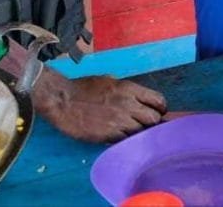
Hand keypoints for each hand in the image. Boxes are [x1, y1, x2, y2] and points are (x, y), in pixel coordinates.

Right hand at [32, 69, 166, 142]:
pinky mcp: (109, 134)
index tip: (157, 113)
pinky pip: (126, 140)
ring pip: (142, 132)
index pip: (158, 100)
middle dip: (152, 123)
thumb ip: (126, 92)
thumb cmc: (83, 88)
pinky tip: (118, 136)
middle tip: (144, 125)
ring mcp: (119, 120)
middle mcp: (128, 104)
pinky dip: (125, 140)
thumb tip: (138, 100)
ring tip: (128, 131)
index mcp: (129, 89)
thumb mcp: (110, 81)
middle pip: (154, 119)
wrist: (62, 100)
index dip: (160, 109)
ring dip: (138, 133)